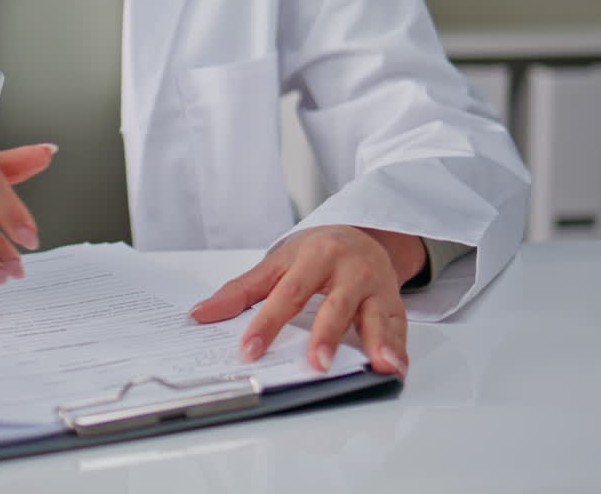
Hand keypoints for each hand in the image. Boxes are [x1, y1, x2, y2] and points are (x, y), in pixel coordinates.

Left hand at [188, 225, 424, 377]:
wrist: (363, 233)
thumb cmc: (316, 252)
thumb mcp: (278, 264)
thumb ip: (240, 291)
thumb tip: (200, 315)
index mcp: (315, 256)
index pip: (288, 294)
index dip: (267, 324)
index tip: (250, 350)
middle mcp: (349, 269)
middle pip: (336, 305)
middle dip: (327, 335)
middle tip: (317, 364)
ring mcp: (375, 286)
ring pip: (376, 315)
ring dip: (379, 341)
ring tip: (379, 366)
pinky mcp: (394, 302)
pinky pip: (399, 326)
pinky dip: (400, 348)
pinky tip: (396, 367)